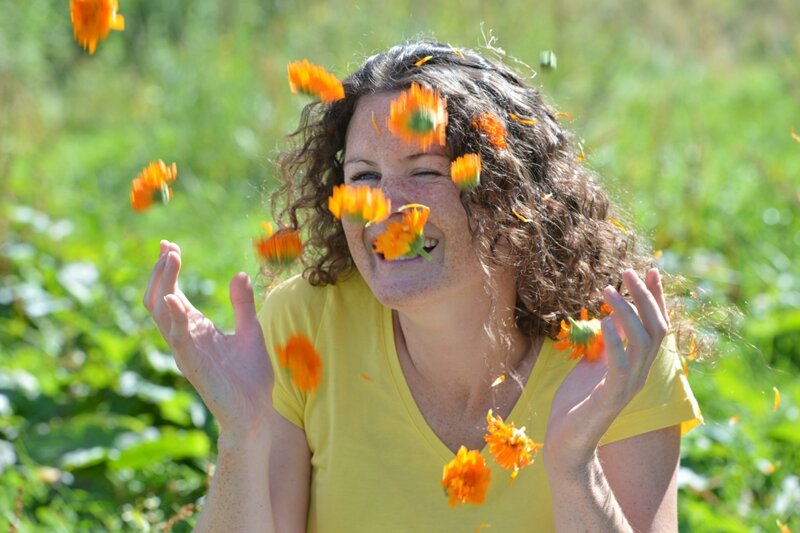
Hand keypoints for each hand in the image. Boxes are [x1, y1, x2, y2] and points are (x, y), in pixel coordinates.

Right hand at [143, 240, 273, 438]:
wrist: (256, 410)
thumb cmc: (252, 376)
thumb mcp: (250, 331)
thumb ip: (242, 304)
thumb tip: (240, 274)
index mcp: (196, 329)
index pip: (172, 293)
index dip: (169, 270)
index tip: (170, 245)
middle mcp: (185, 338)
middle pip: (158, 299)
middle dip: (161, 272)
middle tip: (168, 248)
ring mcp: (186, 351)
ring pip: (160, 314)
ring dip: (163, 285)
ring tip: (171, 259)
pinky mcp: (193, 365)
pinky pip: (176, 338)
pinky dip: (172, 318)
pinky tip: (174, 298)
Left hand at [544, 268, 669, 470]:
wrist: (564, 441)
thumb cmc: (575, 403)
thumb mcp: (591, 364)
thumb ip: (605, 344)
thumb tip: (610, 317)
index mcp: (636, 365)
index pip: (656, 326)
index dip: (656, 299)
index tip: (652, 270)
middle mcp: (639, 375)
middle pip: (657, 330)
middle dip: (646, 297)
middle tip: (628, 272)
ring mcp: (627, 387)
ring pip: (643, 343)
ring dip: (627, 312)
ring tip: (609, 289)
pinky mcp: (610, 398)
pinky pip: (620, 366)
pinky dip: (615, 341)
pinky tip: (604, 321)